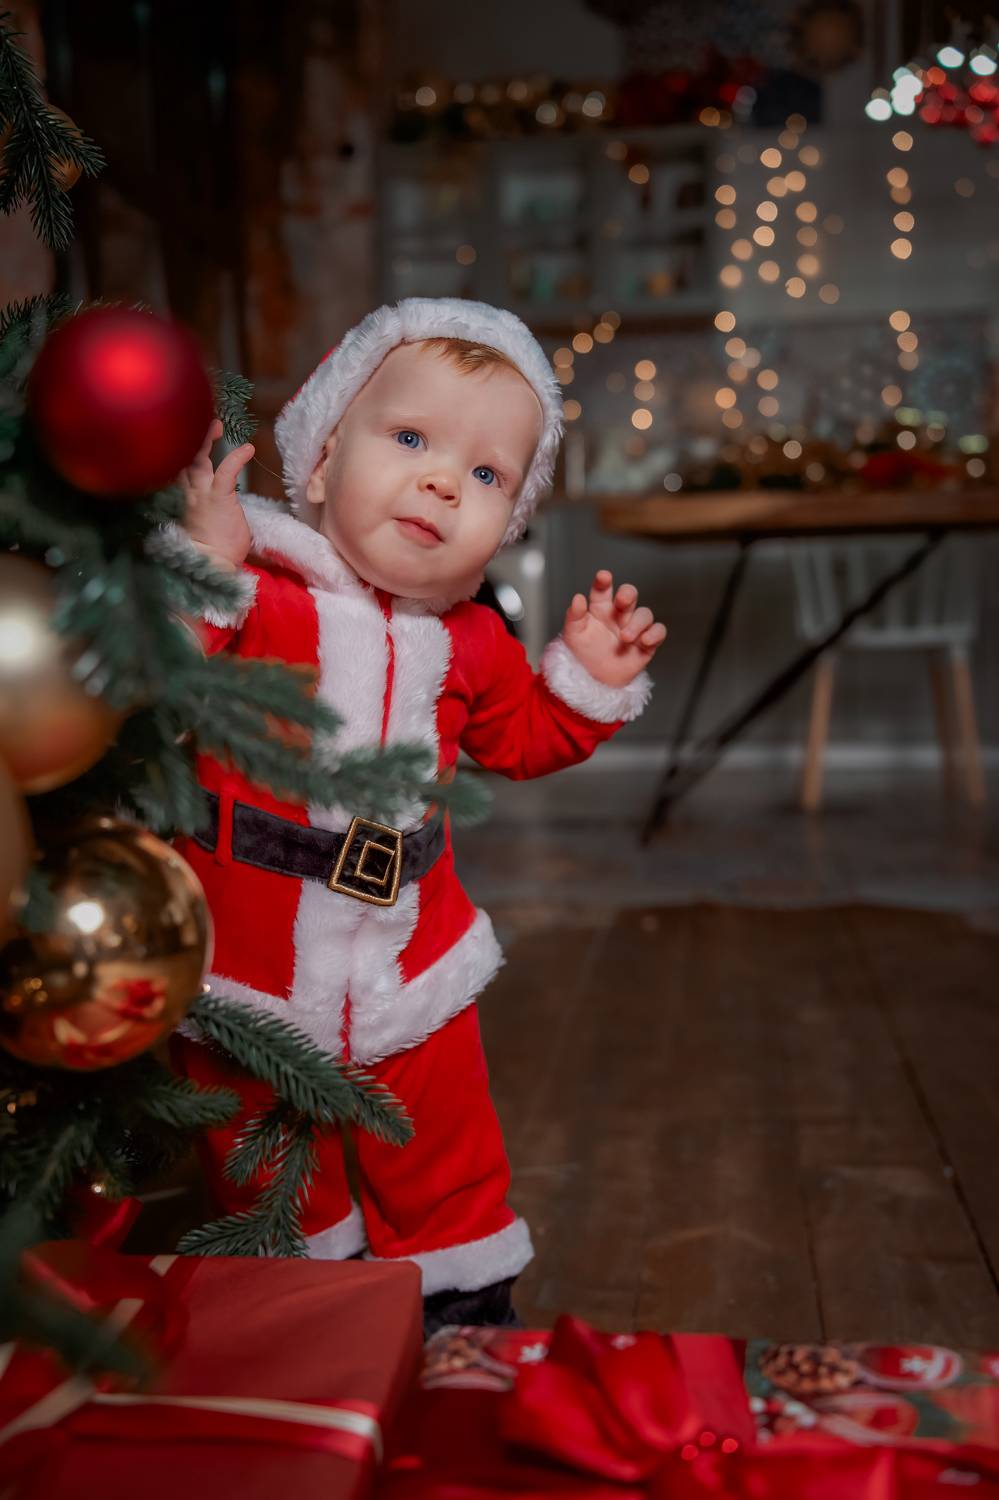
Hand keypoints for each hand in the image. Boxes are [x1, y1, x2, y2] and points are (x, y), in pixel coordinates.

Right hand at [179, 418, 254, 569]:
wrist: (210, 565)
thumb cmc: (214, 550)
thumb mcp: (208, 524)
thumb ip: (212, 508)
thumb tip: (224, 506)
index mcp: (187, 498)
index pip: (180, 470)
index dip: (184, 453)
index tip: (191, 438)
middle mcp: (190, 493)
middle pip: (183, 459)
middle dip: (189, 440)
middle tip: (200, 422)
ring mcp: (202, 494)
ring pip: (197, 460)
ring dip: (205, 440)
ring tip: (215, 423)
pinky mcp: (218, 498)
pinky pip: (225, 472)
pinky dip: (236, 458)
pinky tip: (248, 448)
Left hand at [562, 570, 665, 687]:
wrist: (595, 681)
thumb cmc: (583, 655)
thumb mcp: (572, 636)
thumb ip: (574, 616)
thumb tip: (578, 598)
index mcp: (600, 609)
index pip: (603, 590)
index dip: (604, 581)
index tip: (603, 577)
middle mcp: (619, 615)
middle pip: (629, 595)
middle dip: (628, 594)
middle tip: (622, 601)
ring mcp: (634, 628)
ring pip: (644, 614)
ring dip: (637, 623)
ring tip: (625, 637)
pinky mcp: (646, 643)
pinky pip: (658, 632)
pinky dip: (654, 634)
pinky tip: (644, 641)